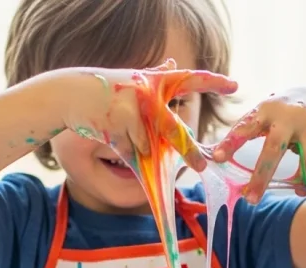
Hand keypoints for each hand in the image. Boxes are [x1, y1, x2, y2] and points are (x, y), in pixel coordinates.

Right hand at [57, 59, 236, 171]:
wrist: (70, 92)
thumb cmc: (104, 89)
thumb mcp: (131, 78)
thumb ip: (154, 75)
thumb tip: (173, 63)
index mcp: (155, 80)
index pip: (189, 79)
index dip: (213, 82)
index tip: (235, 85)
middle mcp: (148, 92)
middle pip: (175, 132)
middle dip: (189, 152)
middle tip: (202, 166)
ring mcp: (135, 108)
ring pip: (150, 145)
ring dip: (141, 148)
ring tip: (123, 133)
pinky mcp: (121, 123)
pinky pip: (133, 149)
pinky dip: (126, 149)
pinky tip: (111, 133)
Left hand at [212, 87, 305, 201]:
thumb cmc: (280, 114)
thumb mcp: (262, 115)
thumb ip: (245, 132)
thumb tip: (215, 157)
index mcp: (265, 111)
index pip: (244, 128)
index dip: (230, 143)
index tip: (216, 158)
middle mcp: (287, 116)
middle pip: (274, 149)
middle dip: (262, 177)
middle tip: (250, 200)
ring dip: (303, 179)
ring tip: (298, 191)